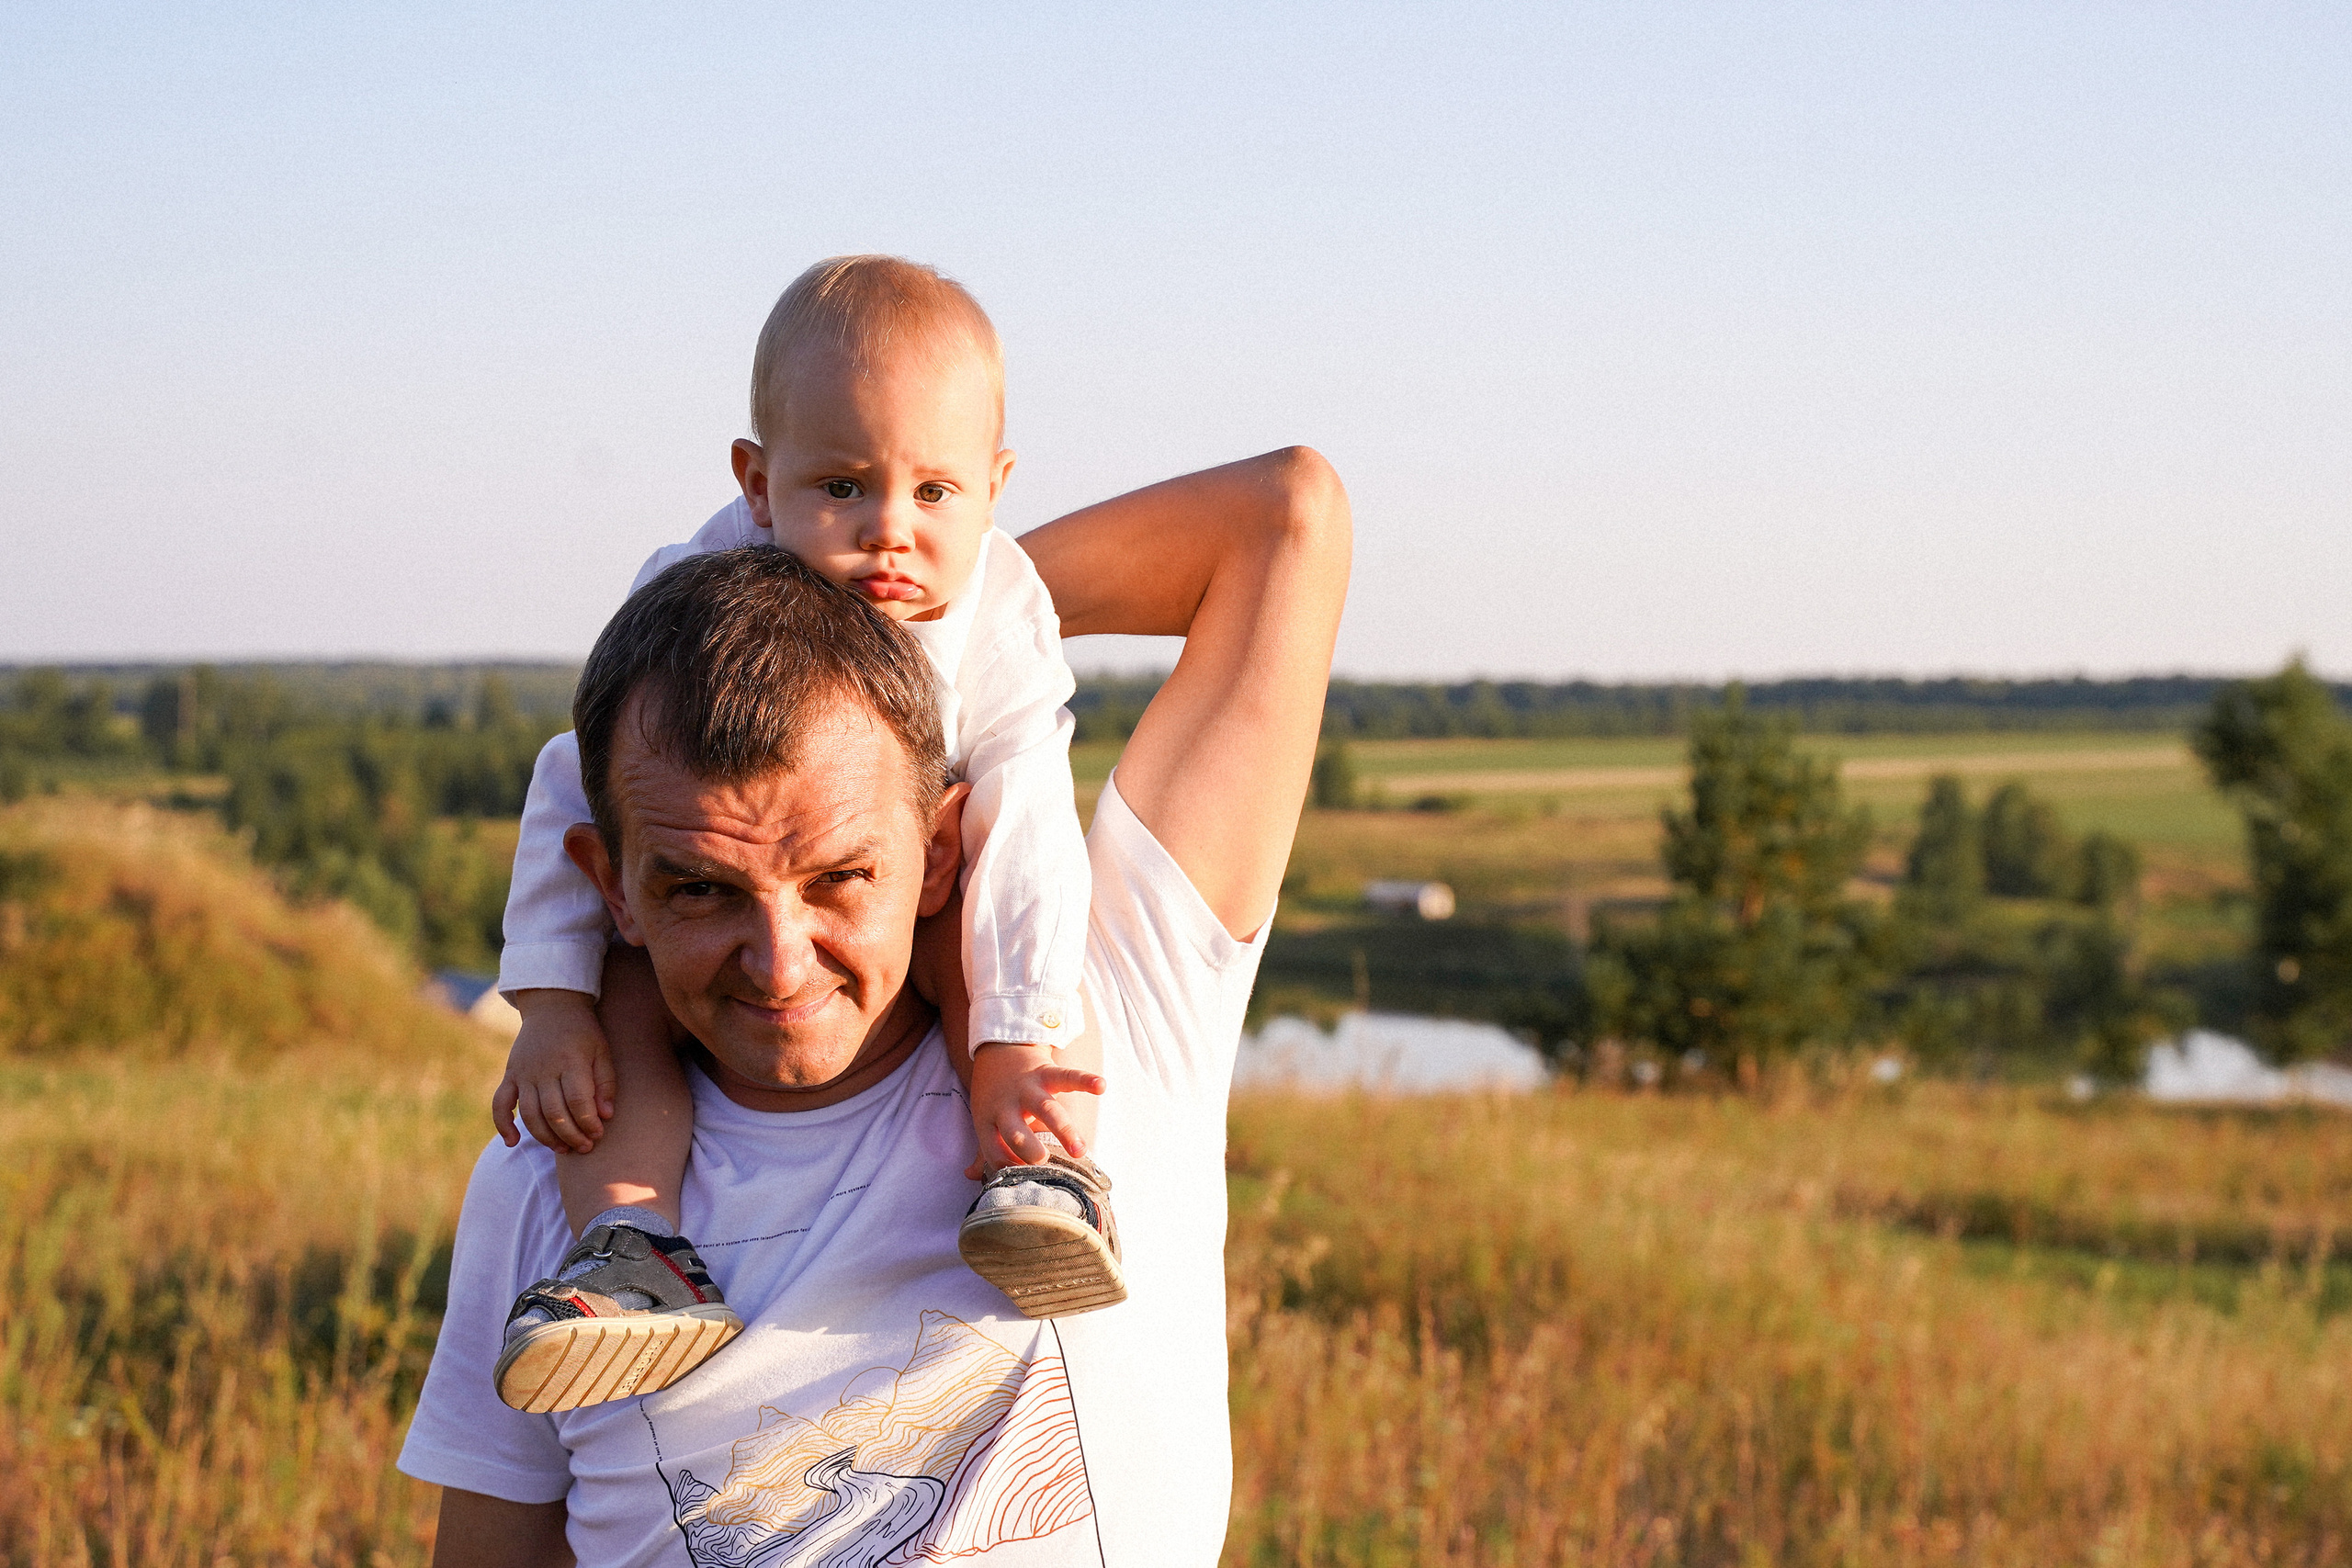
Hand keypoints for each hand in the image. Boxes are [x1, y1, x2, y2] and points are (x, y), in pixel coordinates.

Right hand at [491, 989, 618, 1154]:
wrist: (552, 1007)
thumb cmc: (583, 1033)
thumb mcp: (602, 1051)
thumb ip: (606, 1083)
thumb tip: (606, 1116)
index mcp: (570, 1061)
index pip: (578, 1101)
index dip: (588, 1123)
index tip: (598, 1134)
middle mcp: (543, 1069)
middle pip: (554, 1112)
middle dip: (571, 1135)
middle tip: (585, 1148)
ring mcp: (523, 1073)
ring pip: (530, 1114)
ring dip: (545, 1137)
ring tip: (563, 1149)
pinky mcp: (510, 1075)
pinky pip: (500, 1104)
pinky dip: (503, 1125)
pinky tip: (513, 1142)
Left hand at [964, 1041, 1104, 1175]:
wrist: (1000, 1047)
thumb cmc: (995, 1093)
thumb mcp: (984, 1117)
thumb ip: (983, 1148)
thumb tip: (970, 1176)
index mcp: (988, 1119)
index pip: (993, 1150)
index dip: (1006, 1165)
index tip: (1023, 1179)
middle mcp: (1006, 1105)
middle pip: (1016, 1133)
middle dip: (1030, 1151)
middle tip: (1045, 1164)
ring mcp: (1027, 1088)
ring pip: (1046, 1110)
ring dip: (1064, 1130)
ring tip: (1080, 1151)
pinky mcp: (1045, 1071)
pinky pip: (1067, 1076)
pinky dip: (1085, 1080)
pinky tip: (1101, 1086)